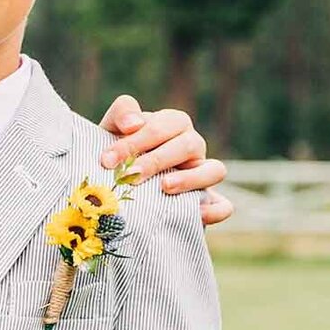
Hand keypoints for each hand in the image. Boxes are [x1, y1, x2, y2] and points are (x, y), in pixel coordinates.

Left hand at [98, 95, 231, 224]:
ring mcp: (201, 175)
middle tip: (130, 176)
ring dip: (191, 178)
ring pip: (214, 170)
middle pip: (189, 145)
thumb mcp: (110, 132)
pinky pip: (222, 205)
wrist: (112, 191)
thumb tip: (134, 123)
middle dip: (156, 160)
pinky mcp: (205, 203)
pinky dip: (213, 210)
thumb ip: (121, 114)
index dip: (136, 140)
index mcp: (171, 125)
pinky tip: (195, 215)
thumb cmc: (113, 156)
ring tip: (164, 187)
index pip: (164, 124)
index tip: (107, 160)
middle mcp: (191, 146)